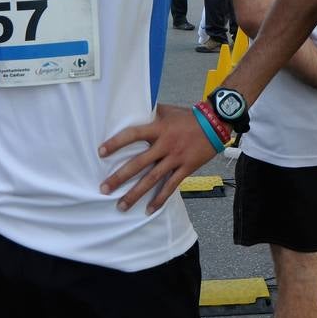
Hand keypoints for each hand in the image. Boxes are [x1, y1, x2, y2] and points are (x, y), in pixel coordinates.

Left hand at [98, 103, 217, 213]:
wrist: (215, 123)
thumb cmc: (189, 116)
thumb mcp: (168, 110)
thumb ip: (151, 112)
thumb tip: (133, 107)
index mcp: (158, 128)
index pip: (133, 134)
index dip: (116, 143)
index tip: (101, 152)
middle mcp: (165, 145)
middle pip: (139, 163)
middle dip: (120, 177)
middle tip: (104, 188)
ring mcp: (175, 158)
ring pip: (152, 179)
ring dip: (136, 193)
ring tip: (121, 205)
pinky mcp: (186, 168)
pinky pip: (171, 186)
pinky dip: (160, 199)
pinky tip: (149, 210)